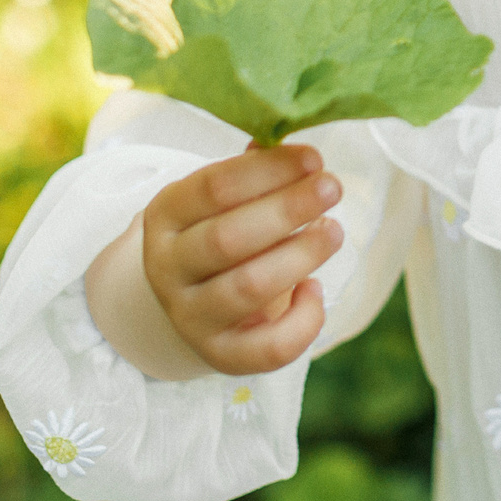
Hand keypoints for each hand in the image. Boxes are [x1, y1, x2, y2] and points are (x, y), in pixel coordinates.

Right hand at [140, 143, 343, 374]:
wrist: (192, 302)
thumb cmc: (221, 232)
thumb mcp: (222, 199)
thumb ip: (254, 171)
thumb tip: (291, 145)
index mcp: (166, 216)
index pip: (213, 188)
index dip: (268, 171)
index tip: (314, 159)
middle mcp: (168, 269)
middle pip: (228, 239)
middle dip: (288, 210)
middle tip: (332, 188)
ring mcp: (190, 317)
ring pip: (248, 289)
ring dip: (301, 256)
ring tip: (334, 231)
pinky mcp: (220, 356)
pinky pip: (268, 349)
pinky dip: (303, 320)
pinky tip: (316, 290)